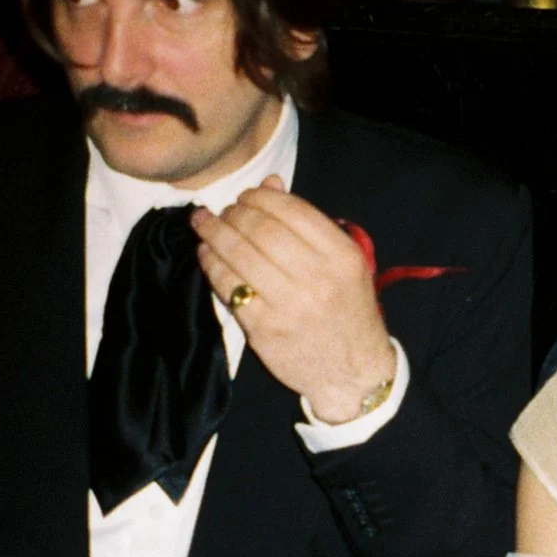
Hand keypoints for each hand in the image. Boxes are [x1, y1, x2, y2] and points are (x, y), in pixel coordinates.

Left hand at [192, 177, 395, 421]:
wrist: (353, 373)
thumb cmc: (346, 312)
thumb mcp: (343, 265)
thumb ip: (307, 225)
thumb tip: (269, 183)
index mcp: (341, 257)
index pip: (293, 211)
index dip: (261, 197)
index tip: (246, 197)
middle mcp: (318, 279)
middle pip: (262, 230)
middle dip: (234, 214)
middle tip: (223, 212)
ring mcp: (290, 306)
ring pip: (240, 255)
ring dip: (215, 234)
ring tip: (204, 224)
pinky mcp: (264, 329)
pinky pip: (229, 287)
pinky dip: (212, 265)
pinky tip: (207, 254)